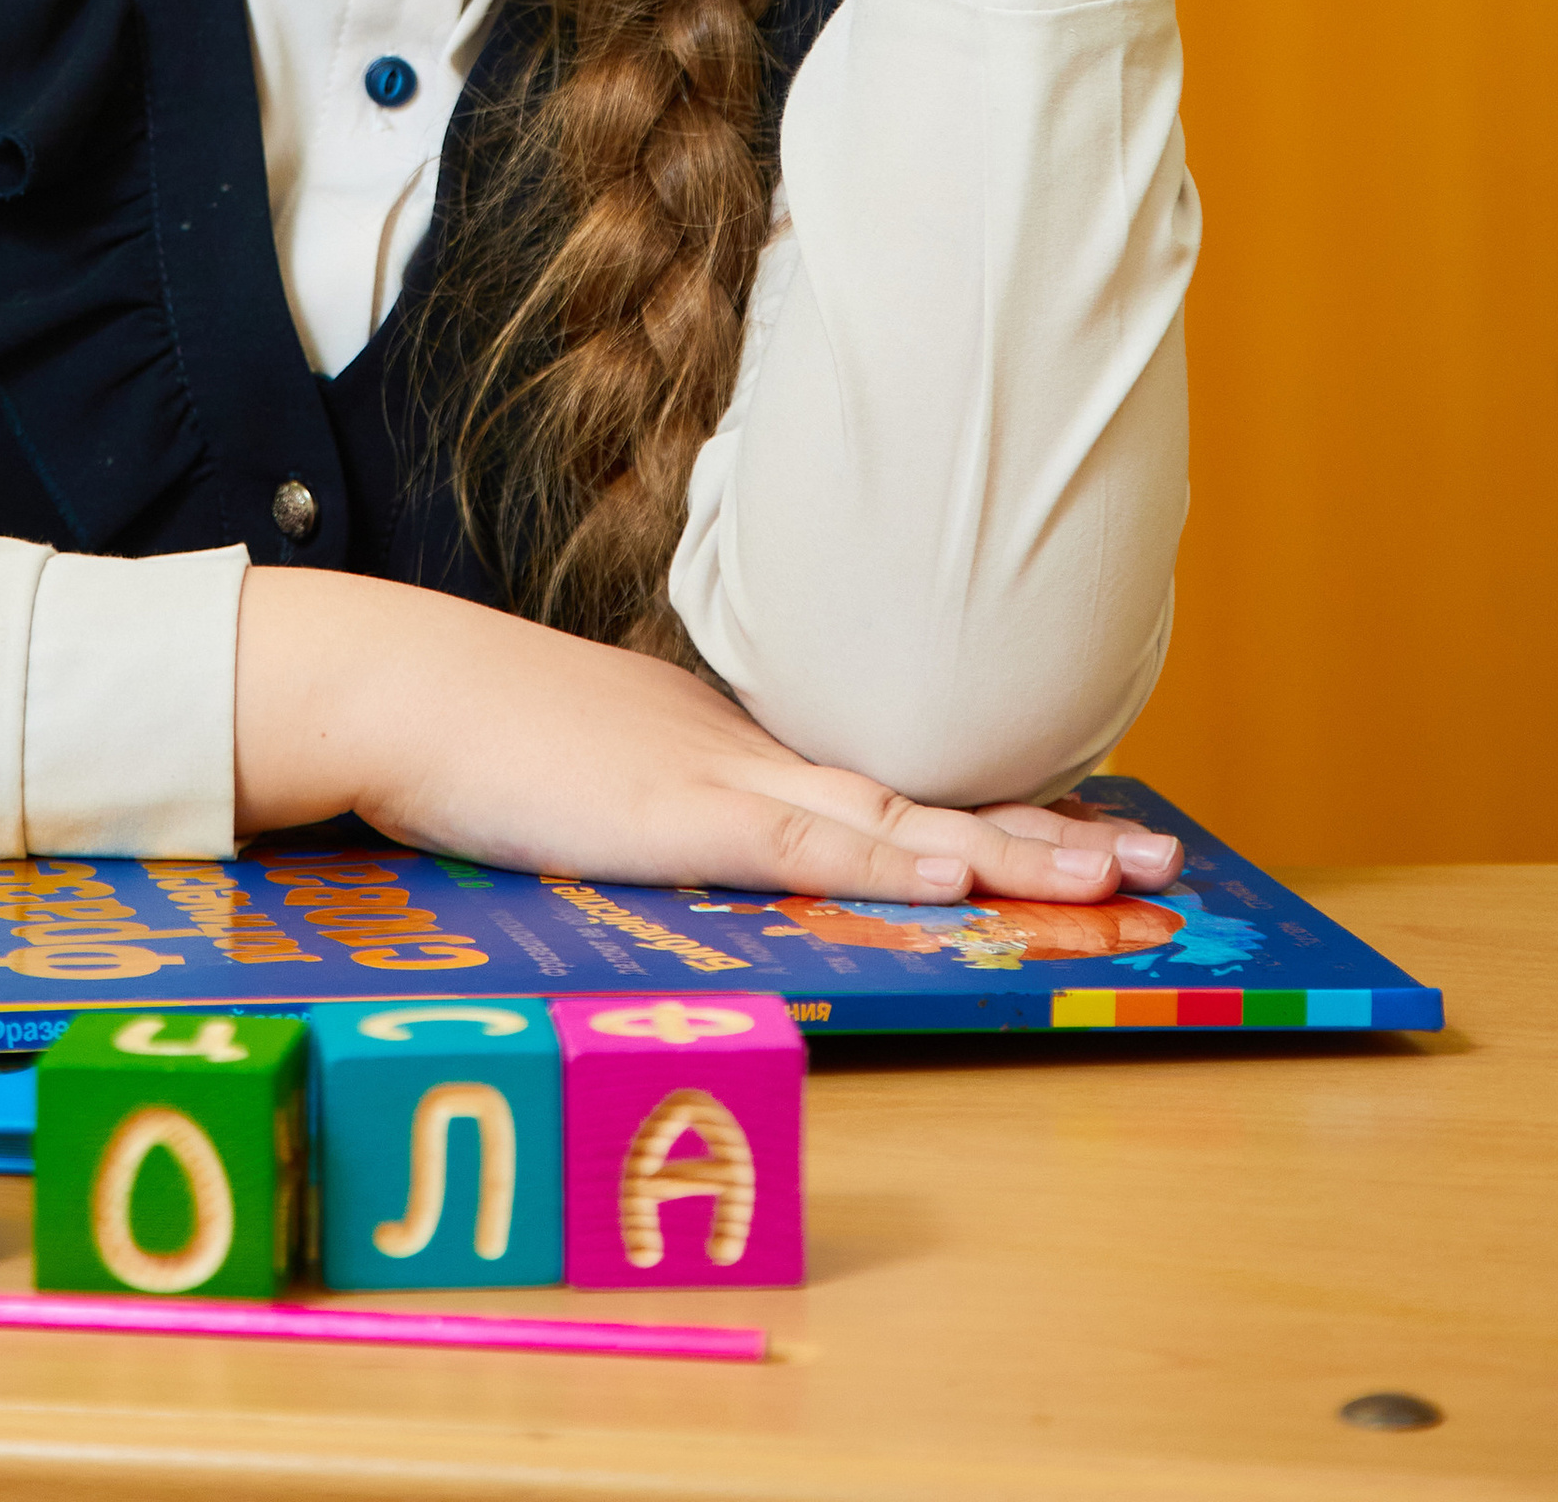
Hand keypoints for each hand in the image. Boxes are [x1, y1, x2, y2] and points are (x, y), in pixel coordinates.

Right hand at [234, 570, 1179, 901]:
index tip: (1084, 826)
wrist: (399, 679)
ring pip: (898, 823)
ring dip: (1014, 852)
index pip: (889, 784)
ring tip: (1115, 875)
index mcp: (735, 743)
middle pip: (927, 797)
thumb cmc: (475, 727)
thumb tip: (698, 828)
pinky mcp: (677, 816)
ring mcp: (721, 778)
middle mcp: (753, 751)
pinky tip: (960, 877)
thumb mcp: (594, 763)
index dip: (993, 809)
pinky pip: (804, 845)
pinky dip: (889, 863)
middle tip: (1158, 856)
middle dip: (1048, 831)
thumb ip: (658, 791)